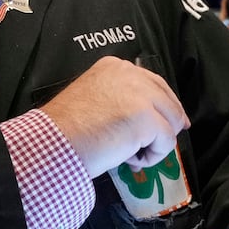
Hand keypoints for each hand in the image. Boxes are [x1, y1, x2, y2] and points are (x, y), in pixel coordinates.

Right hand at [39, 56, 190, 176]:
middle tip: (149, 149)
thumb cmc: (68, 129)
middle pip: (169, 102)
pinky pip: (167, 143)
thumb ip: (121, 97)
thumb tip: (153, 115)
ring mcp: (141, 95)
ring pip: (172, 123)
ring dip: (155, 144)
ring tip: (131, 156)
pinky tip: (130, 160)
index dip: (163, 108)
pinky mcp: (147, 118)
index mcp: (117, 67)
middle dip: (165, 128)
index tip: (166, 126)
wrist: (55, 144)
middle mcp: (131, 74)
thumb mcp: (95, 97)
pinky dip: (152, 157)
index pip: (155, 84)